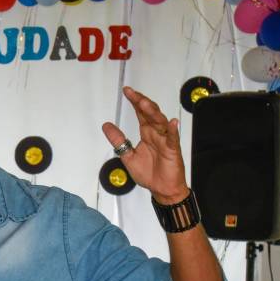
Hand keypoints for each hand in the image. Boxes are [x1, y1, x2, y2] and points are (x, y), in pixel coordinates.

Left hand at [102, 87, 188, 203]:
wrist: (162, 189)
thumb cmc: (150, 173)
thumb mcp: (128, 156)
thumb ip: (118, 140)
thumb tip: (106, 126)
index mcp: (147, 133)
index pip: (141, 113)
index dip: (135, 101)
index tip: (127, 91)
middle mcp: (157, 134)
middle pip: (150, 114)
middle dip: (142, 102)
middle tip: (132, 94)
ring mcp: (166, 141)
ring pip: (160, 123)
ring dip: (153, 113)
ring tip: (144, 104)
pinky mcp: (173, 151)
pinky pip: (173, 139)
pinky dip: (173, 131)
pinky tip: (172, 123)